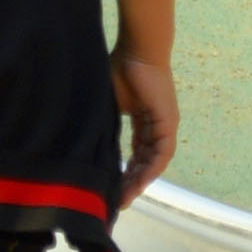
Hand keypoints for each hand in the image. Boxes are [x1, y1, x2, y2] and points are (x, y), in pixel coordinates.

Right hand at [112, 47, 180, 193]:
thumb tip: (83, 143)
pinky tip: (140, 182)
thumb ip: (103, 123)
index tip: (111, 188)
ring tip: (125, 197)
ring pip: (154, 160)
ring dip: (141, 180)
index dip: (124, 170)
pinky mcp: (169, 122)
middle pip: (144, 161)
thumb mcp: (108, 104)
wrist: (137, 50)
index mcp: (141, 118)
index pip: (135, 152)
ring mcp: (165, 124)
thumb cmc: (119, 68)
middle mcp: (156, 125)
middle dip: (131, 182)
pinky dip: (152, 168)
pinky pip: (163, 152)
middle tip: (117, 201)